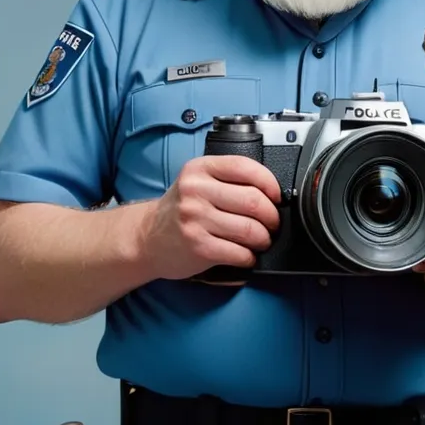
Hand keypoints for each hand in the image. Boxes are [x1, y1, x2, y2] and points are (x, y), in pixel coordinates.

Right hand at [136, 155, 280, 280]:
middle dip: (272, 216)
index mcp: (200, 169)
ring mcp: (195, 219)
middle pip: (253, 201)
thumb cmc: (181, 209)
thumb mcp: (197, 182)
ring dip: (264, 239)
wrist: (147, 238)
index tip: (277, 196)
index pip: (245, 167)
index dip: (270, 183)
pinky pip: (238, 252)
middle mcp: (195, 191)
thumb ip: (228, 180)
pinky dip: (249, 257)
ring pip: (249, 229)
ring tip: (262, 240)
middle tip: (273, 224)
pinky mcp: (197, 246)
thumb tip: (272, 193)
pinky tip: (246, 256)